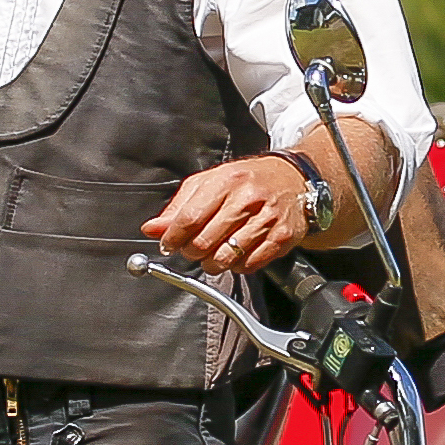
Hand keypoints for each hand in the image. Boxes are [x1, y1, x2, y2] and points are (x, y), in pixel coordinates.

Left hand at [144, 154, 314, 273]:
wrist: (292, 178)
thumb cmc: (246, 181)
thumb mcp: (209, 183)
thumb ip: (179, 207)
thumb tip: (152, 229)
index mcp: (226, 181)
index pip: (190, 218)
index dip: (173, 237)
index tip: (167, 245)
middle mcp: (248, 199)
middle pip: (205, 241)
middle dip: (191, 252)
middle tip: (192, 249)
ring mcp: (267, 219)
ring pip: (226, 258)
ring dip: (212, 263)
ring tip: (212, 254)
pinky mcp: (282, 237)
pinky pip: (250, 265)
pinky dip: (237, 266)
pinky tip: (236, 254)